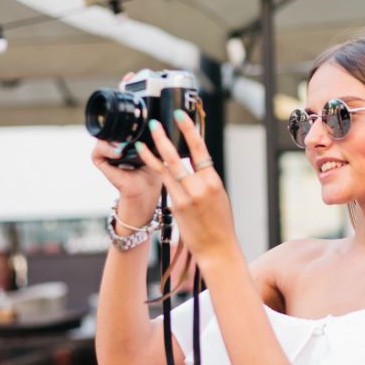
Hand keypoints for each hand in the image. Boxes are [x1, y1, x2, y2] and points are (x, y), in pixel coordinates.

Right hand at [90, 72, 161, 221]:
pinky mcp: (101, 160)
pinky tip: (120, 152)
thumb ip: (168, 132)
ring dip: (114, 131)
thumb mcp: (165, 147)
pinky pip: (99, 150)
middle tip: (124, 89)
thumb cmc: (158, 172)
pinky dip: (109, 150)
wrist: (147, 194)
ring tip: (126, 135)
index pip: (128, 108)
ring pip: (104, 132)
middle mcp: (117, 137)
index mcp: (132, 132)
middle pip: (113, 114)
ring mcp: (107, 148)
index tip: (132, 76)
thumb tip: (184, 112)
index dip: (128, 91)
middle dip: (117, 101)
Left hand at [135, 112, 240, 266]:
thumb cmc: (220, 221)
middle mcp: (198, 188)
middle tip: (154, 124)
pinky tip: (148, 161)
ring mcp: (184, 198)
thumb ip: (206, 179)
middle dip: (164, 139)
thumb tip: (195, 164)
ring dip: (153, 154)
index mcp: (213, 181)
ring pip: (165, 170)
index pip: (199, 150)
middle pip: (177, 158)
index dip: (188, 132)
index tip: (180, 117)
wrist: (216, 247)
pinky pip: (165, 184)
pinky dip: (157, 171)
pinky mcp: (175, 206)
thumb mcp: (218, 195)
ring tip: (143, 140)